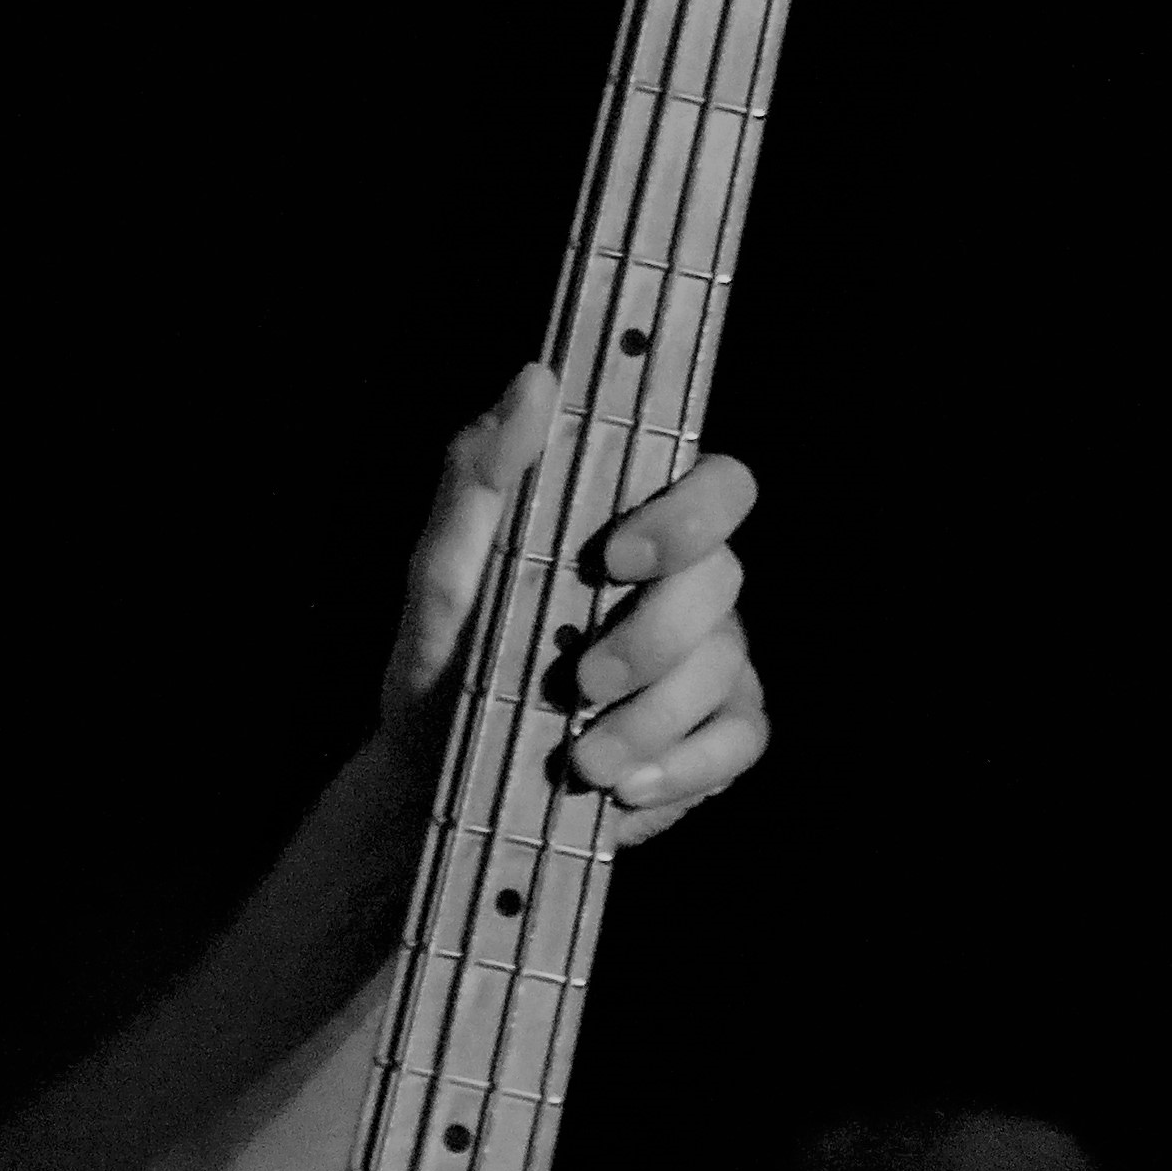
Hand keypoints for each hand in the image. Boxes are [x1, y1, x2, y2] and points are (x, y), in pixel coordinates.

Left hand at [386, 361, 767, 847]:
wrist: (432, 790)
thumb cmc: (441, 670)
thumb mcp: (441, 579)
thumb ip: (480, 479)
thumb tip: (535, 381)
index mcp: (632, 531)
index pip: (715, 486)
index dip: (688, 514)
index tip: (617, 556)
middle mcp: (685, 590)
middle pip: (724, 580)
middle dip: (654, 636)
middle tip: (581, 681)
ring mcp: (710, 665)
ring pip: (726, 667)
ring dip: (649, 717)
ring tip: (579, 758)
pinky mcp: (716, 740)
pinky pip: (739, 741)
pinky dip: (681, 768)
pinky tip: (621, 789)